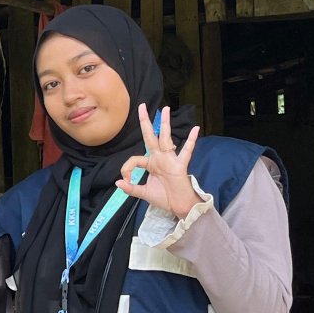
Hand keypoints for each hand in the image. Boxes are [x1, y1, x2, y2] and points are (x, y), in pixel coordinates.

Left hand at [115, 104, 200, 220]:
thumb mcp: (143, 193)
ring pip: (166, 139)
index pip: (135, 159)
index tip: (126, 180)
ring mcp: (170, 160)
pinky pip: (186, 152)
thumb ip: (131, 188)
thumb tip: (118, 183)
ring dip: (165, 124)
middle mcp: (160, 158)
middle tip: (142, 106)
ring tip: (166, 110)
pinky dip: (191, 141)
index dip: (127, 168)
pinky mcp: (180, 166)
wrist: (179, 207)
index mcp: (150, 163)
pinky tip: (195, 130)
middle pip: (150, 137)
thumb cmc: (164, 198)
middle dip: (145, 122)